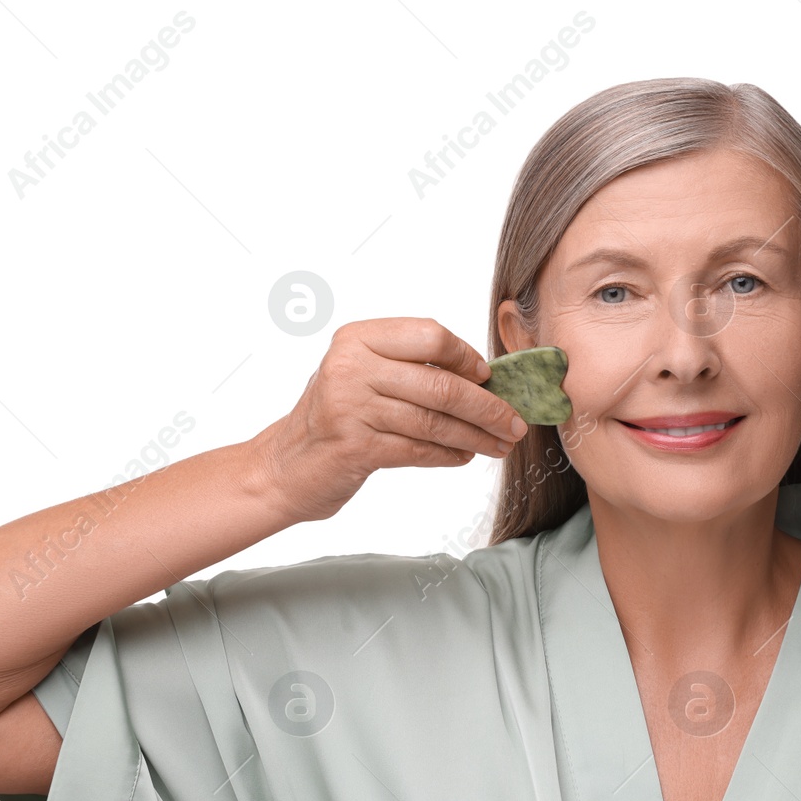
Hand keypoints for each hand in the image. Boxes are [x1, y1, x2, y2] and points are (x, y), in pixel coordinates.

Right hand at [254, 318, 528, 522]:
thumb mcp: (364, 377)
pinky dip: (448, 455)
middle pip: (440, 384)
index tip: (491, 379)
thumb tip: (484, 379)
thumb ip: (410, 369)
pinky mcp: (354, 445)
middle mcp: (351, 366)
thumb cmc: (336, 418)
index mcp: (358, 338)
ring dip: (475, 437)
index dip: (467, 357)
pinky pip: (418, 449)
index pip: (430, 335)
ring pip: (434, 421)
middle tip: (514, 424)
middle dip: (486, 407)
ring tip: (500, 445)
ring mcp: (351, 406)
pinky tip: (465, 457)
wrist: (286, 466)